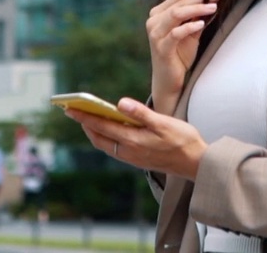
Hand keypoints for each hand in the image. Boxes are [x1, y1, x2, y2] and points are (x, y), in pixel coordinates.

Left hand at [65, 97, 206, 180]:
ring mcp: (132, 158)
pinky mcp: (137, 160)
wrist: (196, 163)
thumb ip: (140, 113)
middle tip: (73, 111)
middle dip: (84, 124)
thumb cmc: (183, 140)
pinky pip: (114, 149)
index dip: (84, 117)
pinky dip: (106, 138)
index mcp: (133, 140)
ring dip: (94, 132)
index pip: (101, 126)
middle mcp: (128, 151)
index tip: (69, 108)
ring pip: (105, 144)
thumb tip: (119, 103)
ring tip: (87, 119)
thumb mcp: (164, 122)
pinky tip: (108, 131)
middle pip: (98, 138)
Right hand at [147, 0, 220, 115]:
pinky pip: (176, 33)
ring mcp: (155, 35)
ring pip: (176, 14)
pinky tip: (201, 24)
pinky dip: (189, 27)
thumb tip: (211, 2)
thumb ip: (196, 18)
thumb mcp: (190, 33)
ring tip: (212, 8)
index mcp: (158, 14)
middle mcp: (153, 22)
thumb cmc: (179, 55)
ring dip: (196, 9)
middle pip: (178, 3)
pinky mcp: (161, 48)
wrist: (169, 80)